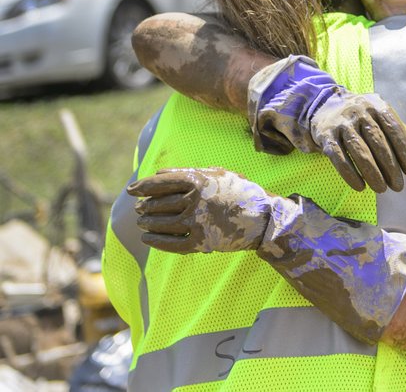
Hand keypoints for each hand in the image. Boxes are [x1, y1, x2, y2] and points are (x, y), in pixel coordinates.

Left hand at [127, 168, 271, 253]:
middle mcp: (195, 201)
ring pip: (161, 224)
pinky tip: (148, 239)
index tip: (131, 191)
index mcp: (198, 181)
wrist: (263, 217)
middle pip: (159, 204)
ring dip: (148, 223)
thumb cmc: (239, 191)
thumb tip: (159, 175)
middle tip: (140, 209)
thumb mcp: (218, 173)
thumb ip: (188, 172)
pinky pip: (171, 243)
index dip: (143, 186)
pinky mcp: (201, 242)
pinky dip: (156, 242)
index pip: (161, 182)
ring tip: (142, 223)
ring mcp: (197, 222)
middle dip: (146, 207)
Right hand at [248, 56, 405, 192]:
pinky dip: (350, 174)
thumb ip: (398, 127)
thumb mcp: (379, 115)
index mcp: (376, 106)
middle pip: (378, 143)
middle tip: (398, 186)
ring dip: (372, 173)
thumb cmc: (360, 116)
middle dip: (390, 167)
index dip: (404, 152)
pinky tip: (360, 187)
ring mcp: (342, 124)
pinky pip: (339, 158)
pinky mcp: (326, 136)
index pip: (394, 130)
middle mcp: (359, 112)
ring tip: (381, 189)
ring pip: (359, 152)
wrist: (324, 106)